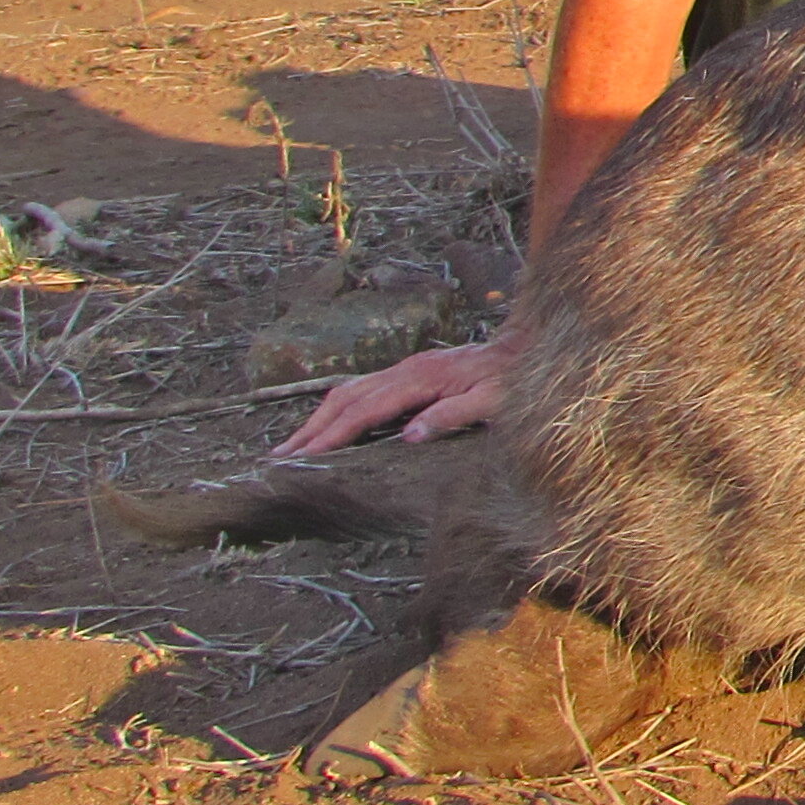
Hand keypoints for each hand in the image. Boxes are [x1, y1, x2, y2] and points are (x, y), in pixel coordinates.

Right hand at [273, 334, 512, 456]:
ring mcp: (405, 368)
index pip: (364, 411)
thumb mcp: (492, 402)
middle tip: (279, 457)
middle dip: (311, 428)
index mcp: (420, 379)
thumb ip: (452, 416)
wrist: (526, 347)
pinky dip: (339, 409)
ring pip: (349, 392)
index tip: (305, 456)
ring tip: (293, 445)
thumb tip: (409, 436)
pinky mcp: (410, 371)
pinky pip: (364, 390)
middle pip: (345, 399)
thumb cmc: (512, 379)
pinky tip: (329, 426)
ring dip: (319, 418)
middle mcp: (405, 369)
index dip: (332, 435)